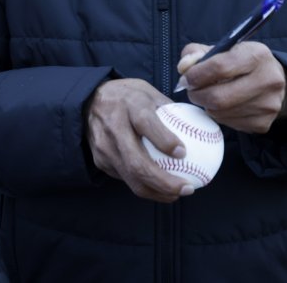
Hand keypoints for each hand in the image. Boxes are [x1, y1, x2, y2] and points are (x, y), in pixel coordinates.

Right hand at [85, 79, 194, 202]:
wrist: (88, 101)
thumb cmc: (127, 96)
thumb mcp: (148, 91)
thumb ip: (169, 109)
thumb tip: (199, 126)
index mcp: (129, 105)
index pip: (145, 124)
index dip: (164, 140)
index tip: (183, 153)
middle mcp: (114, 127)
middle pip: (137, 162)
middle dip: (164, 182)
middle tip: (187, 188)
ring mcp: (105, 147)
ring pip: (131, 178)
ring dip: (157, 192)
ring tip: (177, 194)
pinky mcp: (100, 160)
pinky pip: (126, 178)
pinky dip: (145, 186)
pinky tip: (161, 188)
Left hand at [178, 42, 286, 134]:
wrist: (274, 80)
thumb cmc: (242, 62)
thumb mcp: (223, 49)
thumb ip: (197, 53)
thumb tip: (183, 68)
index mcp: (256, 55)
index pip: (219, 67)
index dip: (196, 75)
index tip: (186, 78)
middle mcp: (267, 80)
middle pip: (219, 97)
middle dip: (197, 95)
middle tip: (192, 91)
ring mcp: (267, 105)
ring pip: (221, 113)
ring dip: (207, 106)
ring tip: (209, 96)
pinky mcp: (263, 124)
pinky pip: (229, 124)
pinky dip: (220, 116)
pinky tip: (224, 106)